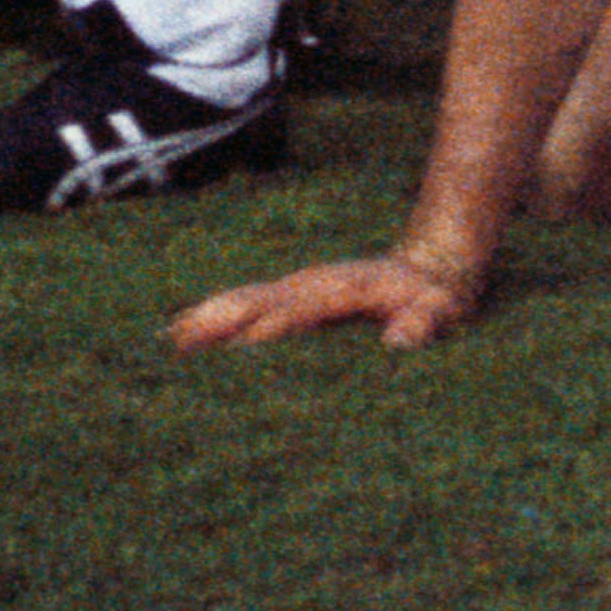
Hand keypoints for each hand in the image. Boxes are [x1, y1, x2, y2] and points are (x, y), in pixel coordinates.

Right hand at [167, 250, 483, 353]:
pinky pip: (247, 306)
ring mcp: (298, 290)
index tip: (246, 342)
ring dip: (210, 318)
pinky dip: (214, 318)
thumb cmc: (436, 300)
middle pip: (262, 300)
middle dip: (225, 317)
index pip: (306, 307)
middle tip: (181, 339)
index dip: (279, 324)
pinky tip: (181, 335)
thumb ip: (426, 321)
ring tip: (169, 339)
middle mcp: (314, 285)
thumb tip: (401, 340)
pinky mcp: (290, 299)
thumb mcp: (442, 309)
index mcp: (347, 289)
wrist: (432, 268)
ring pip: (246, 301)